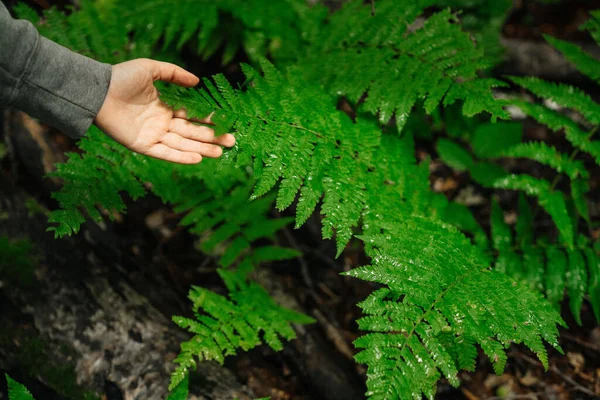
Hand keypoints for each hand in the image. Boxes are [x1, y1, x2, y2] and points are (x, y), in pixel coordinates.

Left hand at [93, 58, 234, 163]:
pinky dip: (180, 157)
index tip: (225, 122)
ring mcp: (153, 136)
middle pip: (191, 134)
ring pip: (182, 145)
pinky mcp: (143, 146)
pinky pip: (165, 153)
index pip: (192, 117)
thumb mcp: (151, 69)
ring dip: (201, 149)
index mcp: (165, 108)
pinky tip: (197, 159)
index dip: (208, 120)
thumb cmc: (121, 77)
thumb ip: (174, 73)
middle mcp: (161, 124)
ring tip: (220, 153)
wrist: (98, 91)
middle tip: (232, 142)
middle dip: (212, 138)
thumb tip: (197, 81)